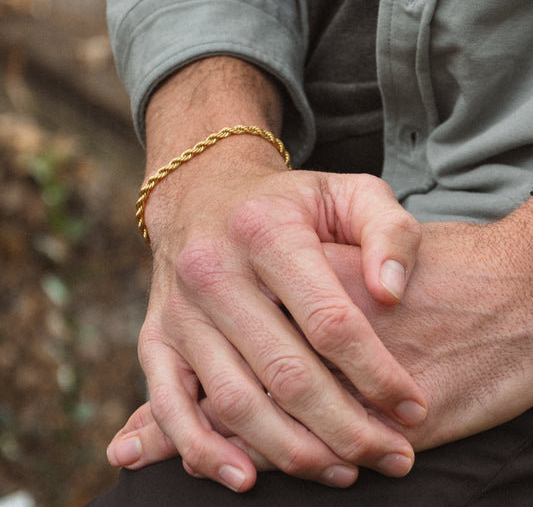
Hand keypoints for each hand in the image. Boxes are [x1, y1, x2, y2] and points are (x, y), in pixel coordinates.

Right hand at [108, 201, 532, 474]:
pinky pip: (169, 404)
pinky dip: (203, 450)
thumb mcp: (347, 193)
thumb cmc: (286, 203)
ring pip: (234, 400)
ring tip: (342, 472)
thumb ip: (387, 231)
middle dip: (346, 428)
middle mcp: (214, 270)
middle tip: (393, 456)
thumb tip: (392, 294)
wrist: (203, 196)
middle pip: (286, 373)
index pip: (330, 321)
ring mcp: (179, 309)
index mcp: (267, 232)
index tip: (413, 408)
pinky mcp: (155, 336)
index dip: (378, 374)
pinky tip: (246, 478)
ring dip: (291, 450)